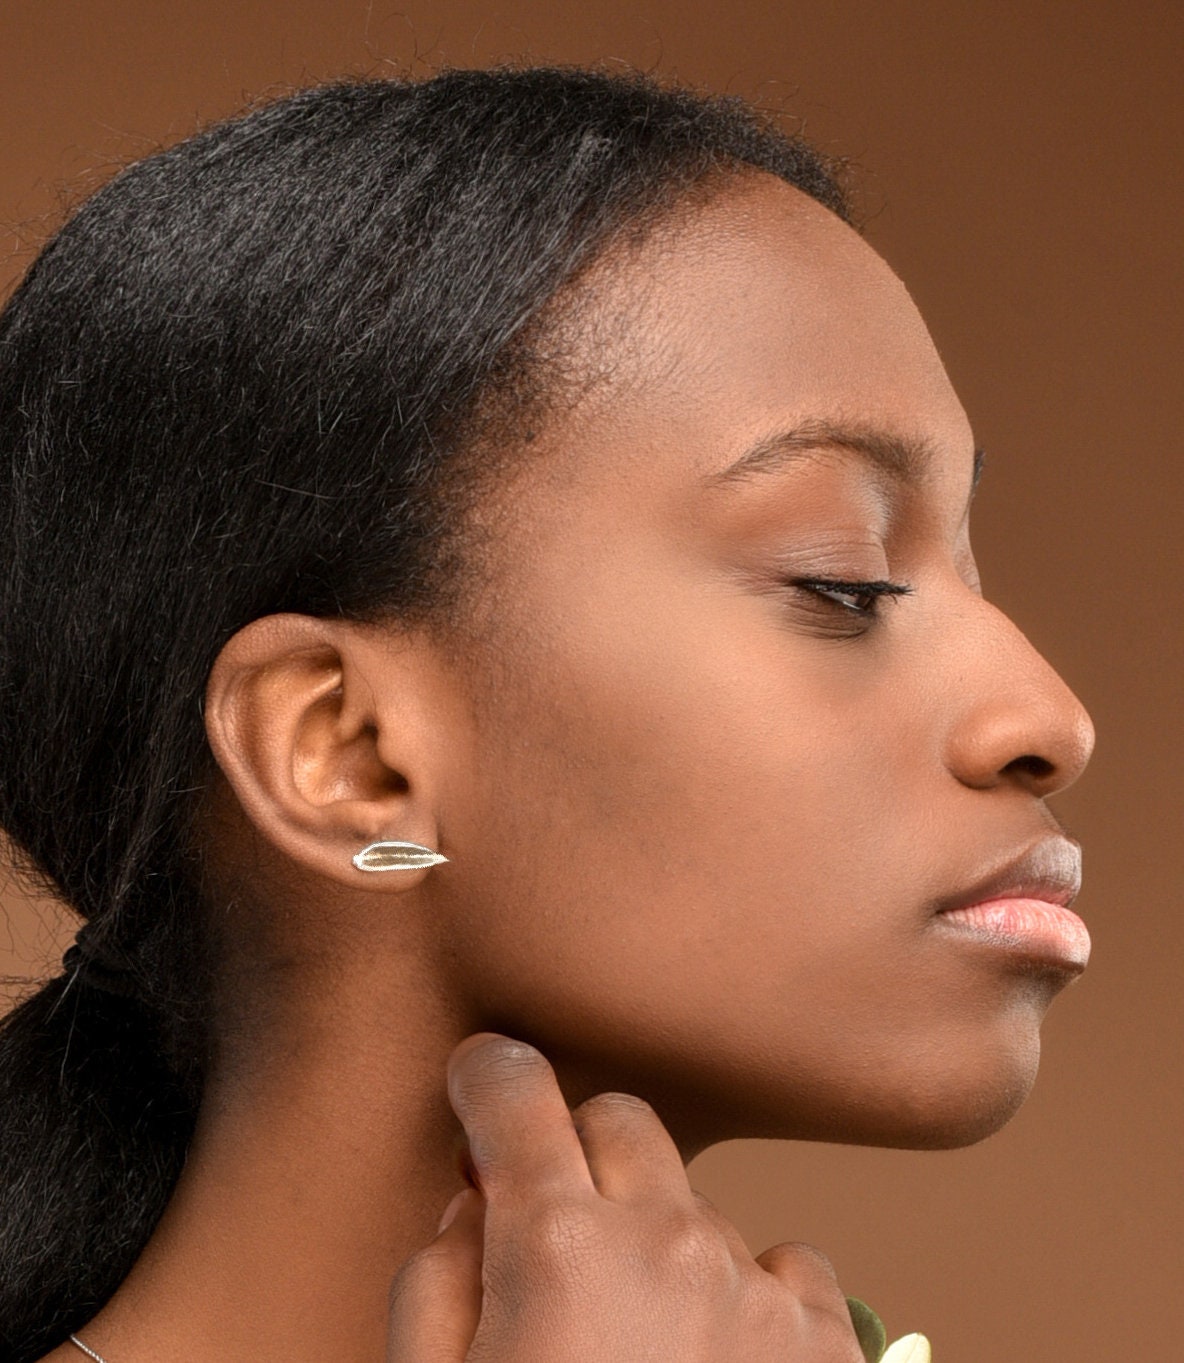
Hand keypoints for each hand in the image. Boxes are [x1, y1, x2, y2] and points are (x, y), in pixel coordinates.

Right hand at [386, 1032, 865, 1361]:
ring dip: (658, 1237)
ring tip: (636, 1343)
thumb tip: (480, 1199)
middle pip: (619, 1119)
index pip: (515, 1091)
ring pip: (697, 1198)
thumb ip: (439, 1276)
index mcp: (555, 1246)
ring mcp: (757, 1291)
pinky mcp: (826, 1350)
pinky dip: (743, 1293)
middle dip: (575, 1149)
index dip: (487, 1075)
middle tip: (550, 1224)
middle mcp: (667, 1241)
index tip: (480, 1078)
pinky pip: (783, 1266)